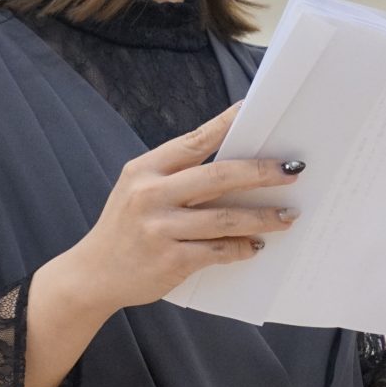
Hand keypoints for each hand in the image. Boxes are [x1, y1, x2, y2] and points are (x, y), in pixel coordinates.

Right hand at [57, 104, 302, 313]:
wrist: (93, 275)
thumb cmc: (125, 228)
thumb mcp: (139, 190)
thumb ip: (176, 177)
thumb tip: (236, 165)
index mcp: (145, 169)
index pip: (194, 140)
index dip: (228, 124)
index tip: (257, 111)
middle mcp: (151, 195)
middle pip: (219, 177)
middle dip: (261, 172)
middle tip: (292, 171)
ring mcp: (161, 228)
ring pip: (226, 218)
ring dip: (263, 216)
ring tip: (288, 215)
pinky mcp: (171, 260)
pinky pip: (218, 250)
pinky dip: (242, 248)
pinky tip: (257, 245)